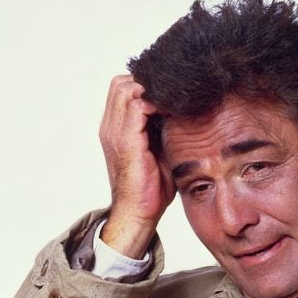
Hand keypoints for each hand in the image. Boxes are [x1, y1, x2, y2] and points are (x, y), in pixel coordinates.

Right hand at [98, 75, 174, 257]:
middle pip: (122, 82)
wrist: (138, 214)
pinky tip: (174, 114)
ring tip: (173, 104)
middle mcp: (111, 127)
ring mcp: (115, 132)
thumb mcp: (160, 152)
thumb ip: (164, 130)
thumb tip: (186, 112)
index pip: (124, 89)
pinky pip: (137, 105)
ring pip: (127, 87)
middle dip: (149, 85)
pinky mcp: (126, 141)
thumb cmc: (151, 190)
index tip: (172, 95)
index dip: (147, 87)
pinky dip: (157, 103)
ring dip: (152, 92)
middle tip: (173, 98)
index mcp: (116, 129)